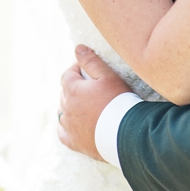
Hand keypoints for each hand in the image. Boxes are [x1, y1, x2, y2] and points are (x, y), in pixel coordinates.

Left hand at [57, 45, 131, 160]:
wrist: (127, 134)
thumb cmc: (119, 102)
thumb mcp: (108, 76)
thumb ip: (91, 61)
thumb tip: (78, 48)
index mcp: (73, 90)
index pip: (67, 75)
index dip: (75, 70)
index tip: (84, 70)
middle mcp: (66, 108)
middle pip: (64, 93)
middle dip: (73, 88)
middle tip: (88, 88)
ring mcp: (69, 126)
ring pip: (62, 112)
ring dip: (69, 106)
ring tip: (82, 105)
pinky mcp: (74, 142)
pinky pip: (62, 133)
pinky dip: (65, 127)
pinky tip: (72, 125)